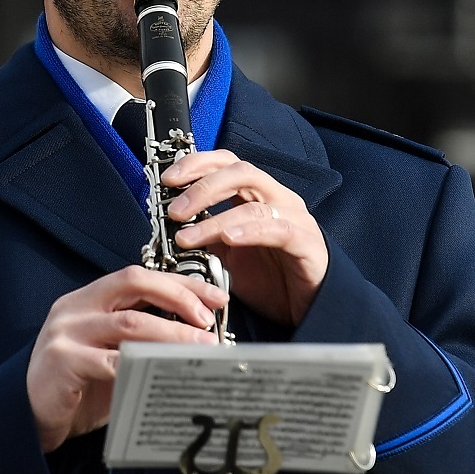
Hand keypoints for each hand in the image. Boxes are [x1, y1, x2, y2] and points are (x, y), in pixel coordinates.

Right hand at [26, 266, 226, 452]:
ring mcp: (66, 333)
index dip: (179, 283)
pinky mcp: (63, 361)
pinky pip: (112, 362)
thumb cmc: (76, 384)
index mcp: (88, 299)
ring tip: (200, 348)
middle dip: (179, 299)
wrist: (28, 413)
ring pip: (129, 323)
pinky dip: (144, 367)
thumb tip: (196, 338)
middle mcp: (75, 308)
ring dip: (172, 335)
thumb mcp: (110, 352)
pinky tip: (165, 374)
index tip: (214, 298)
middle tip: (208, 323)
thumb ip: (141, 339)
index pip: (138, 276)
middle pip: (134, 284)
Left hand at [161, 149, 328, 325]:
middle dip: (202, 187)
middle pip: (241, 172)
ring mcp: (295, 219)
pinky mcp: (307, 244)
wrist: (306, 310)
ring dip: (214, 220)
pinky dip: (250, 232)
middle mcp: (278, 199)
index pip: (227, 163)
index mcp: (258, 195)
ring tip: (186, 238)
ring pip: (254, 205)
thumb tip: (170, 228)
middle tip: (174, 210)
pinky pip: (279, 230)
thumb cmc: (271, 281)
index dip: (197, 164)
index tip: (168, 179)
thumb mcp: (227, 257)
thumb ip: (204, 237)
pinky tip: (228, 239)